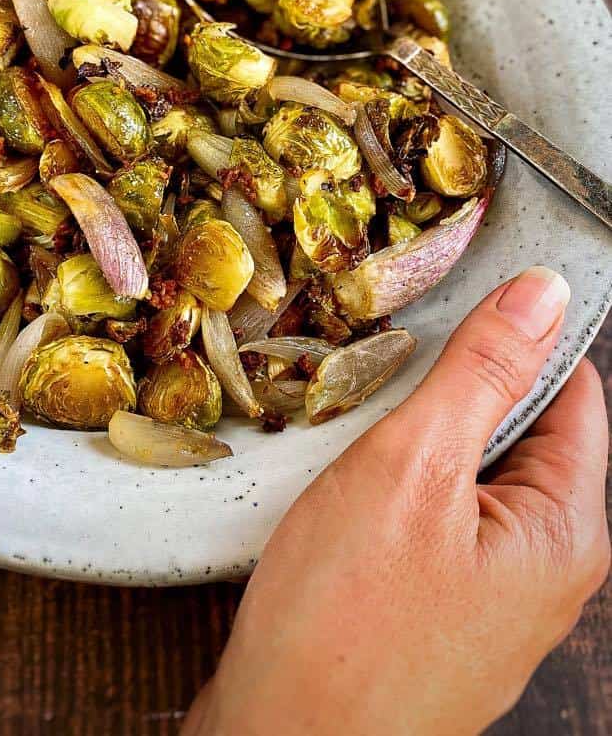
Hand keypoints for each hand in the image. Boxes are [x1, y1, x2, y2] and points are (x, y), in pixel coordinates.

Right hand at [183, 266, 609, 735]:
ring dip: (416, 440)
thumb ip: (482, 373)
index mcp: (564, 531)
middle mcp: (541, 567)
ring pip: (465, 473)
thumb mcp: (415, 468)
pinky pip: (431, 519)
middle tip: (387, 375)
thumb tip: (543, 293)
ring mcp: (488, 595)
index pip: (574, 392)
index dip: (521, 334)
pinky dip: (394, 487)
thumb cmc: (345, 625)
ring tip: (358, 436)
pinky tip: (346, 491)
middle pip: (519, 431)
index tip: (463, 297)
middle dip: (456, 391)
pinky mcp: (436, 611)